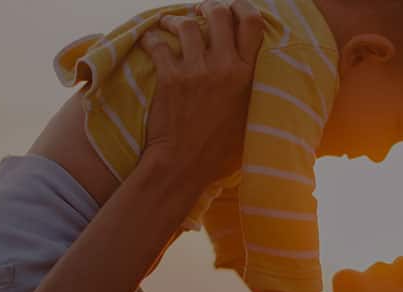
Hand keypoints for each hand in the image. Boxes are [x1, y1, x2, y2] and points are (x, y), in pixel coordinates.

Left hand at [136, 0, 263, 188]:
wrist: (186, 164)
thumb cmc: (220, 149)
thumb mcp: (250, 115)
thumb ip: (251, 87)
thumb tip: (249, 67)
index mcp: (248, 74)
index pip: (252, 23)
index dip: (242, 7)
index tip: (233, 7)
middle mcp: (225, 67)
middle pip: (219, 14)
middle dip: (208, 7)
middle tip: (201, 11)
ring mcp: (196, 71)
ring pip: (187, 24)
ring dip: (176, 20)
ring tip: (170, 24)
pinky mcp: (170, 77)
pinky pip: (158, 44)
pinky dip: (152, 38)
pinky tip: (150, 40)